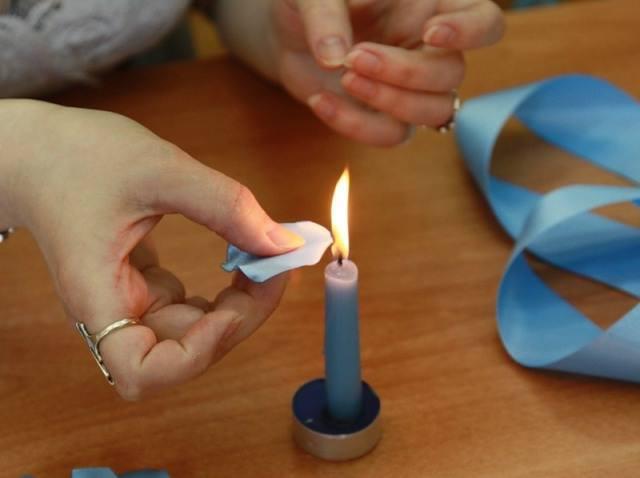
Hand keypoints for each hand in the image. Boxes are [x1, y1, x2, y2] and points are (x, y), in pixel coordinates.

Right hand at [0, 100, 303, 398]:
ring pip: (195, 332)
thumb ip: (225, 206)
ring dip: (238, 305)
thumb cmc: (77, 156)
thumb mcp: (159, 170)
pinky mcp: (141, 286)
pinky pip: (190, 307)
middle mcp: (114, 311)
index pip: (142, 373)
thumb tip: (284, 244)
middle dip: (240, 317)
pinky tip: (240, 254)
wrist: (36, 148)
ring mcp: (129, 301)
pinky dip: (224, 290)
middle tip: (276, 266)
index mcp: (98, 297)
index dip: (194, 354)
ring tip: (264, 258)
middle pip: (185, 351)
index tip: (230, 308)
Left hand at [271, 0, 503, 145]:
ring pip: (434, 112)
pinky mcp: (384, 116)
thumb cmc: (310, 2)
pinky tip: (320, 101)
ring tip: (344, 76)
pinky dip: (355, 125)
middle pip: (452, 74)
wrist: (286, 34)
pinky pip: (391, 135)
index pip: (484, 21)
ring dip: (390, 101)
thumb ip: (326, 14)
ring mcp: (410, 88)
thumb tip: (336, 56)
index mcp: (431, 6)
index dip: (470, 32)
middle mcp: (429, 49)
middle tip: (355, 57)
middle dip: (406, 72)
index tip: (431, 33)